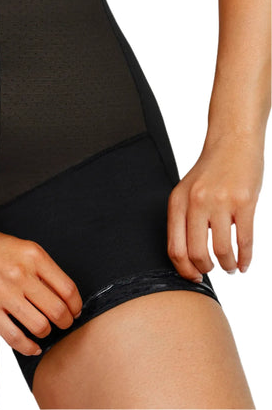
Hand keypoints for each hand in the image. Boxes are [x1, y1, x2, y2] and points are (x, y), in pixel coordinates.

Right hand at [0, 222, 82, 355]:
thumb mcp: (21, 246)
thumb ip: (41, 267)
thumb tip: (63, 294)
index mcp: (33, 255)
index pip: (68, 289)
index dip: (76, 306)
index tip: (74, 311)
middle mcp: (21, 274)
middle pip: (57, 310)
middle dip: (65, 322)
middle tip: (63, 323)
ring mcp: (3, 293)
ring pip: (40, 326)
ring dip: (46, 333)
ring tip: (44, 329)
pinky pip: (15, 337)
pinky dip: (29, 347)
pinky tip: (32, 346)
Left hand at [167, 133, 263, 280]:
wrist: (232, 143)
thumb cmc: (210, 171)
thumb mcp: (187, 192)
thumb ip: (184, 218)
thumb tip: (188, 255)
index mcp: (177, 203)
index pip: (174, 247)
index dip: (183, 269)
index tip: (192, 277)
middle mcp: (195, 203)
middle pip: (195, 253)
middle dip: (205, 270)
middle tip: (212, 272)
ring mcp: (220, 203)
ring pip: (221, 250)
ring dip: (227, 265)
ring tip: (230, 267)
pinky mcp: (244, 202)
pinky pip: (244, 240)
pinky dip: (245, 258)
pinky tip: (244, 263)